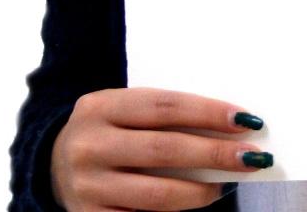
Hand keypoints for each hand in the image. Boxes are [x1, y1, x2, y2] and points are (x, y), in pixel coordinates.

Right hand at [51, 87, 270, 210]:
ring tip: (229, 185)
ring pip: (156, 193)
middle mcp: (89, 145)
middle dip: (215, 154)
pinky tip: (199, 205)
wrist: (53, 164)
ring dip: (201, 192)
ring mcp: (87, 185)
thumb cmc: (113, 130)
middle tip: (253, 157)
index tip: (247, 120)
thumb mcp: (126, 110)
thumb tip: (234, 127)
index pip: (165, 106)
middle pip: (164, 149)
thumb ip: (168, 115)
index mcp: (101, 106)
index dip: (209, 113)